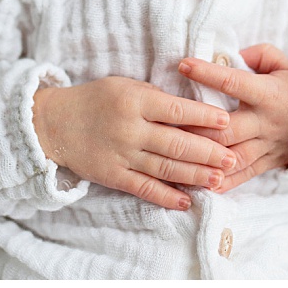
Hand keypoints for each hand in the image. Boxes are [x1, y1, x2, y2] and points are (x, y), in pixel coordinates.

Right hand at [32, 76, 239, 209]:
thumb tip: (192, 110)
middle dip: (208, 152)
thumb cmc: (96, 99)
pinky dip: (166, 196)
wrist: (54, 123)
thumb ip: (156, 98)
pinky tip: (186, 201)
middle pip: (176, 143)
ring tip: (219, 179)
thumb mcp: (126, 86)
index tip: (226, 122)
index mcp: (134, 101)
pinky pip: (144, 188)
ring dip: (195, 176)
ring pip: (165, 168)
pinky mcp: (113, 176)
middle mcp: (130, 129)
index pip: (176, 110)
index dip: (203, 117)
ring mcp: (121, 155)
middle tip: (232, 157)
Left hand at [178, 44, 287, 192]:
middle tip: (167, 121)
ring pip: (230, 157)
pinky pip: (242, 176)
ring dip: (203, 158)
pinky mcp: (267, 163)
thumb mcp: (285, 63)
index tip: (183, 65)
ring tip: (174, 157)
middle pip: (226, 129)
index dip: (207, 73)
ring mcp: (266, 146)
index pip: (233, 82)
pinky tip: (196, 184)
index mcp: (268, 94)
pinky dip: (219, 182)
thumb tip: (231, 54)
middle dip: (195, 128)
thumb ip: (258, 54)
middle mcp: (265, 122)